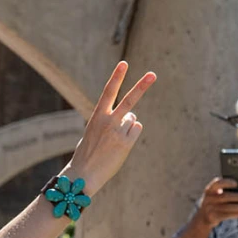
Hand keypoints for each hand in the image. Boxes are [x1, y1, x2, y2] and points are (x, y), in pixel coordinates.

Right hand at [67, 61, 156, 194]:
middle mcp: (108, 121)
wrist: (84, 174)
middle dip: (142, 86)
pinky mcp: (126, 143)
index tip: (124, 63)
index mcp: (97, 116)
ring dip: (127, 126)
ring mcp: (118, 132)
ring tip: (113, 140)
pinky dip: (131, 135)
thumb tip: (133, 119)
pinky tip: (120, 145)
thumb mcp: (93, 132)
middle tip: (153, 74)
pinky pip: (136, 130)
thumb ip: (110, 121)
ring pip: (133, 119)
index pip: (108, 92)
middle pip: (129, 100)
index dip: (116, 77)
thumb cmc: (87, 153)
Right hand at [196, 178, 237, 229]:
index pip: (217, 183)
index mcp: (210, 189)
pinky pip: (226, 216)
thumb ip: (227, 191)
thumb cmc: (216, 202)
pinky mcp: (212, 218)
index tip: (236, 183)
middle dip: (237, 197)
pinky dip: (236, 214)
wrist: (203, 217)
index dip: (226, 182)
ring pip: (226, 207)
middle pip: (224, 196)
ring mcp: (208, 208)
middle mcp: (208, 198)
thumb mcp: (217, 195)